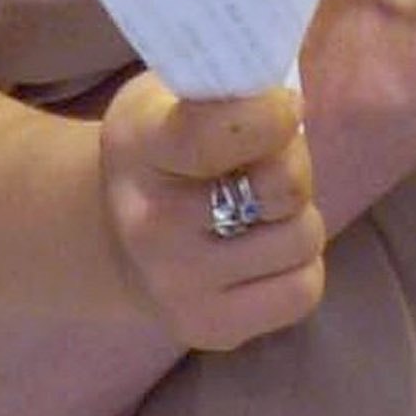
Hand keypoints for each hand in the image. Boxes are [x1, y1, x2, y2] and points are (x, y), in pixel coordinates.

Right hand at [97, 74, 324, 351]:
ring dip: (297, 217)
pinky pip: (303, 290)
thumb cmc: (164, 149)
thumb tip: (290, 100)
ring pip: (304, 238)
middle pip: (286, 187)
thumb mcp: (176, 95)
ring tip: (260, 209)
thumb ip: (230, 86)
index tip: (281, 107)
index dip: (275, 115)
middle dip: (292, 166)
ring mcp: (176, 286)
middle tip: (263, 165)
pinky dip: (299, 267)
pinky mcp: (206, 330)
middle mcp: (152, 223)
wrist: (111, 237)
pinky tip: (262, 251)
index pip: (222, 133)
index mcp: (141, 145)